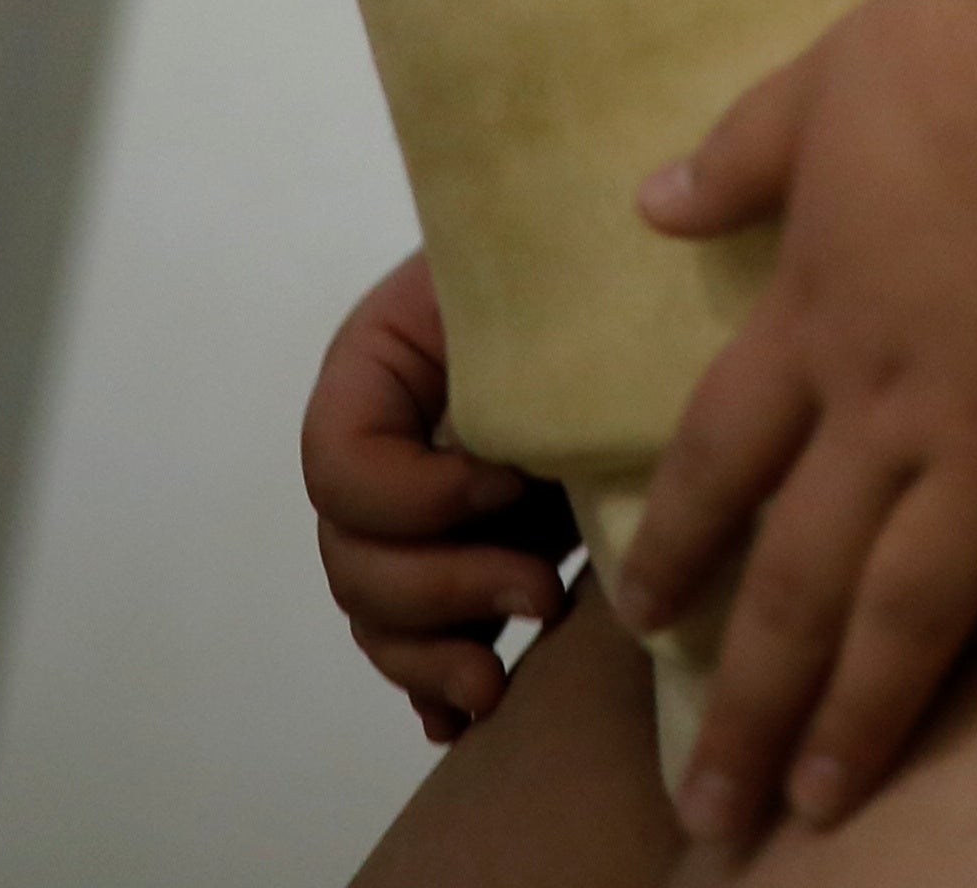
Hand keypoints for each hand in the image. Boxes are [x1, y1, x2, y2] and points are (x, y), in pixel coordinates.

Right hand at [301, 245, 569, 745]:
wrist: (639, 278)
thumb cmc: (593, 260)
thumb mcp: (547, 278)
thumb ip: (522, 344)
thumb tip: (524, 447)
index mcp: (378, 365)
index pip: (338, 457)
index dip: (416, 493)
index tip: (512, 479)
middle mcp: (382, 445)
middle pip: (351, 554)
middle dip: (440, 589)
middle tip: (542, 589)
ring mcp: (417, 511)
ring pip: (375, 613)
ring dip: (429, 657)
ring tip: (496, 681)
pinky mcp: (464, 554)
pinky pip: (415, 639)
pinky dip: (431, 686)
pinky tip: (464, 716)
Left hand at [616, 0, 976, 846]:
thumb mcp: (829, 72)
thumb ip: (743, 154)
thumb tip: (648, 204)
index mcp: (822, 309)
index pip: (722, 457)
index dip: (678, 548)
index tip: (640, 620)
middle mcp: (898, 398)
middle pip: (798, 574)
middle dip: (745, 700)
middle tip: (713, 811)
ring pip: (915, 608)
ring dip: (861, 716)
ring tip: (824, 807)